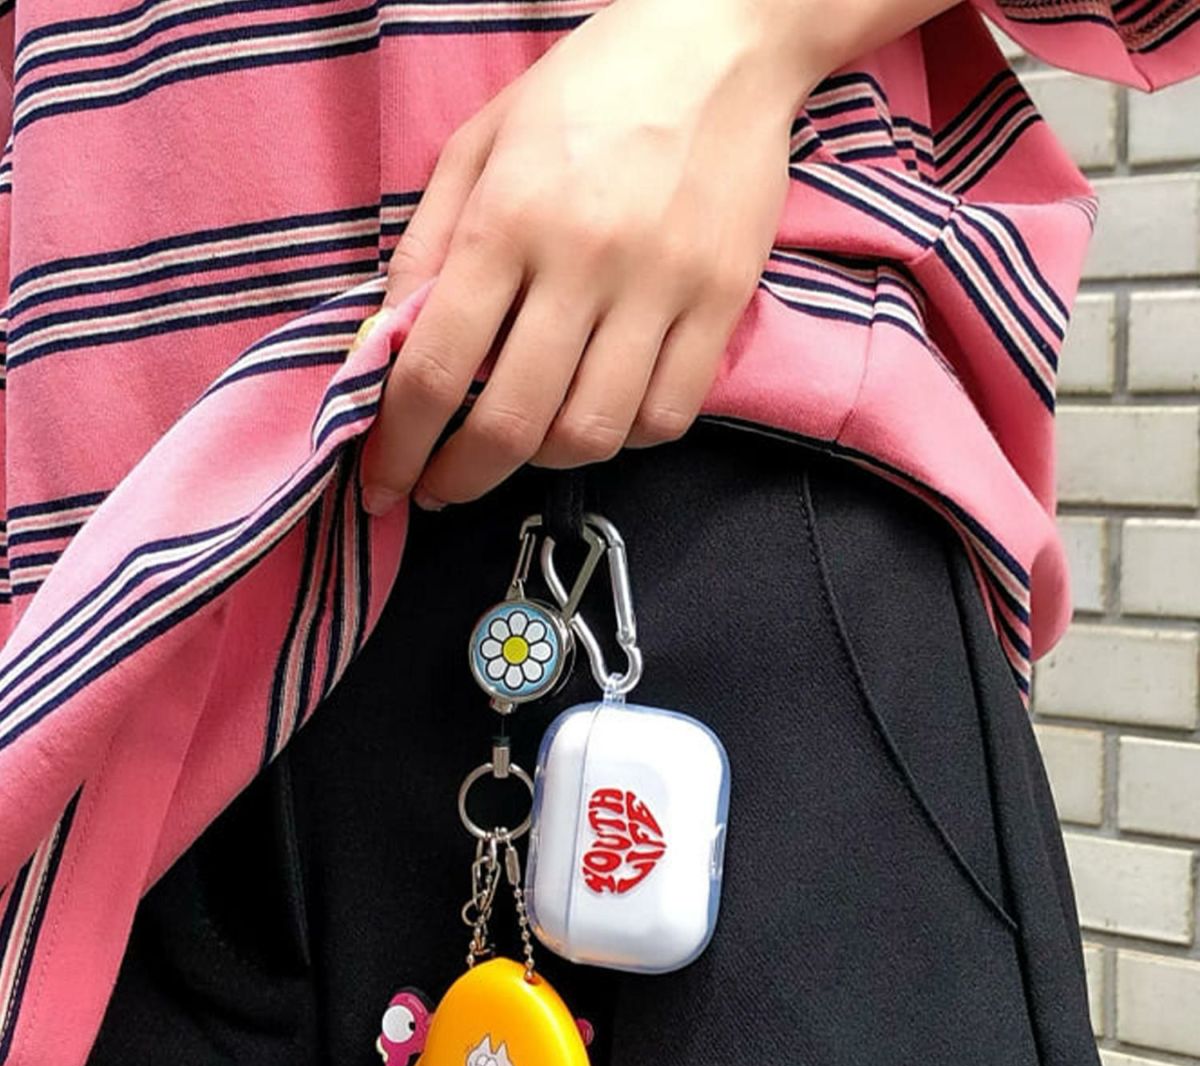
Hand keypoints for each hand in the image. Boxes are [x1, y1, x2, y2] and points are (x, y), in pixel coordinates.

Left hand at [357, 0, 823, 514]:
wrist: (720, 42)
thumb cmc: (585, 90)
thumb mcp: (479, 143)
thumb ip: (425, 245)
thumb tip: (386, 346)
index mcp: (508, 217)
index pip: (438, 366)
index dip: (400, 443)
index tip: (384, 481)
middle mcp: (584, 260)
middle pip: (514, 420)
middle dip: (462, 477)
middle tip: (440, 489)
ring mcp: (661, 286)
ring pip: (595, 431)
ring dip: (544, 460)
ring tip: (524, 441)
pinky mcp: (722, 302)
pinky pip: (669, 415)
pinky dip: (625, 436)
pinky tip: (600, 410)